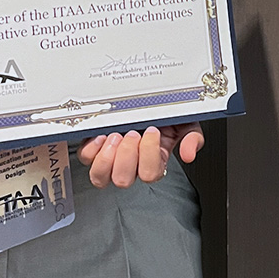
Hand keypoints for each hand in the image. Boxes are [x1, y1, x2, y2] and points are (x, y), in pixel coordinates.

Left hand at [78, 123, 203, 187]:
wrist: (147, 98)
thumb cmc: (164, 112)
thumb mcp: (186, 121)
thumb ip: (192, 138)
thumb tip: (188, 154)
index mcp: (153, 161)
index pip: (150, 174)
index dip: (149, 156)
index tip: (153, 131)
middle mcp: (131, 164)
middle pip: (123, 180)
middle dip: (127, 155)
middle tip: (133, 133)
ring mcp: (110, 158)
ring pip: (100, 177)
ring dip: (107, 157)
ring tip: (115, 135)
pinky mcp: (94, 148)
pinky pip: (85, 158)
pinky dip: (91, 148)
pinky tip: (100, 134)